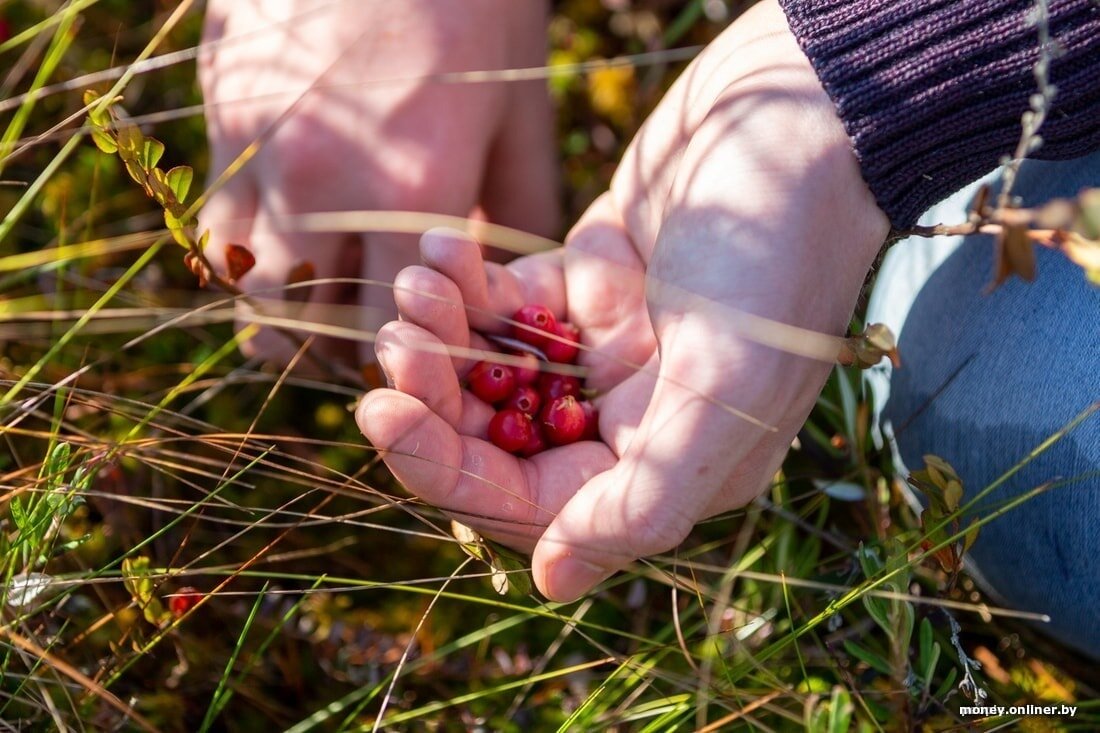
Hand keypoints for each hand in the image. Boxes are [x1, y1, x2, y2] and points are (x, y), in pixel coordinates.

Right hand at [198, 0, 557, 365]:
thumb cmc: (477, 4)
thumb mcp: (518, 112)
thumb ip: (518, 211)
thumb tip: (508, 285)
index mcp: (411, 191)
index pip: (386, 333)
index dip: (402, 359)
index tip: (419, 358)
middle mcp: (321, 186)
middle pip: (303, 328)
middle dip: (338, 351)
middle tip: (371, 343)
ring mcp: (257, 150)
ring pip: (245, 285)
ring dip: (284, 310)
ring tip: (325, 299)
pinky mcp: (220, 116)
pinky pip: (216, 223)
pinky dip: (248, 253)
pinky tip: (289, 238)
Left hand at [356, 0, 889, 600]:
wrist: (799, 122)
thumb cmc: (776, 258)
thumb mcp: (726, 388)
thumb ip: (645, 497)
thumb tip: (553, 584)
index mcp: (669, 466)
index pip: (531, 501)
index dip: (447, 470)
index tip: (382, 415)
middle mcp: (631, 418)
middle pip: (497, 439)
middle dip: (433, 400)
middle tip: (393, 349)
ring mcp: (604, 352)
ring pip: (490, 371)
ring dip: (441, 333)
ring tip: (420, 286)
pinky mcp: (586, 287)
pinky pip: (504, 303)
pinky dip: (466, 280)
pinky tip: (445, 246)